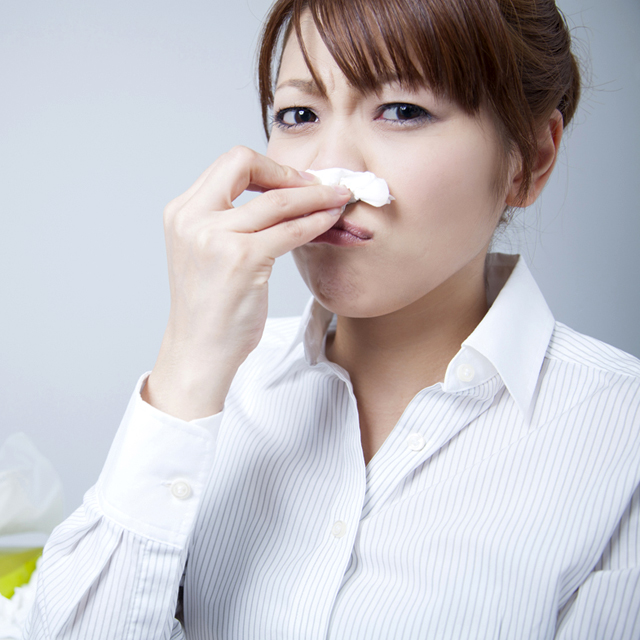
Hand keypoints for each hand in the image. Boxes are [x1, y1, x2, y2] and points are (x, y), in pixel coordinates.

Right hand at [141, 146, 351, 419]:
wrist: (200, 350)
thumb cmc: (210, 307)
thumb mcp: (209, 252)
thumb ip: (231, 220)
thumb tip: (283, 197)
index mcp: (182, 211)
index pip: (228, 164)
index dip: (267, 166)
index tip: (293, 179)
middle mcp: (193, 218)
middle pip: (246, 164)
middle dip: (289, 170)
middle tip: (318, 183)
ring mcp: (216, 237)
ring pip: (278, 199)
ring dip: (316, 195)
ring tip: (339, 197)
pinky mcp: (242, 259)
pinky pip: (291, 230)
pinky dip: (317, 221)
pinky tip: (331, 220)